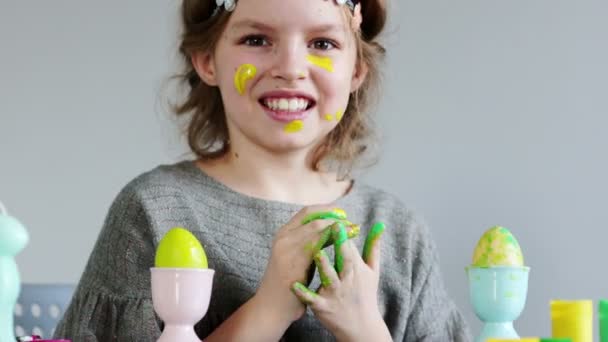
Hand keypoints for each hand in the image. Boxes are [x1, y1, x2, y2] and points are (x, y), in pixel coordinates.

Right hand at [254, 206, 356, 324]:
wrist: (272, 306)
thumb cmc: (287, 283)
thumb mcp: (294, 257)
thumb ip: (307, 242)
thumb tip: (329, 231)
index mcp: (283, 233)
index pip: (307, 212)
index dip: (327, 210)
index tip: (343, 213)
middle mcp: (284, 237)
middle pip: (313, 218)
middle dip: (335, 217)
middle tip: (351, 222)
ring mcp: (287, 248)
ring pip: (317, 228)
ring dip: (338, 227)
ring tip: (354, 230)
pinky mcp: (294, 262)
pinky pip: (318, 245)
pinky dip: (334, 241)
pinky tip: (346, 245)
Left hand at [292, 223, 391, 341]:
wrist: (360, 327)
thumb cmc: (365, 294)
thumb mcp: (373, 271)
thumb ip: (373, 247)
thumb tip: (380, 225)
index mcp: (357, 270)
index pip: (350, 247)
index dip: (344, 233)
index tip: (339, 218)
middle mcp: (347, 280)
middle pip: (344, 259)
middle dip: (339, 243)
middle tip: (333, 227)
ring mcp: (335, 294)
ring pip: (329, 278)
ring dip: (324, 266)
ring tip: (317, 253)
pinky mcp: (323, 307)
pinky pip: (312, 299)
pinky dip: (304, 293)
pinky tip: (294, 285)